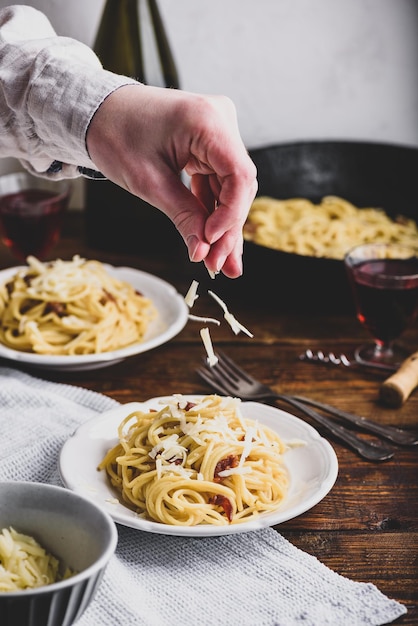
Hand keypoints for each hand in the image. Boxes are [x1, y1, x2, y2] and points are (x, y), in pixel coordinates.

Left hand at [86, 85, 256, 277]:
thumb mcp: (148, 182)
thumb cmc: (116, 134)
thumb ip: (182, 216)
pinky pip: (218, 182)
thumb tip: (203, 251)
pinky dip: (211, 210)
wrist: (98, 111)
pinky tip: (211, 240)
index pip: (240, 176)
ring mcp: (217, 132)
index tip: (211, 242)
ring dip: (222, 225)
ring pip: (230, 189)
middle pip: (238, 186)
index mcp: (208, 121)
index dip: (230, 215)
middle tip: (218, 266)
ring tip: (218, 262)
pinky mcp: (209, 144)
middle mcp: (221, 121)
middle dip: (227, 228)